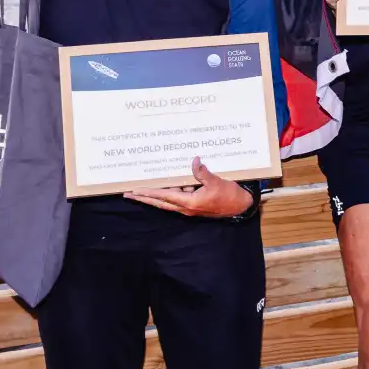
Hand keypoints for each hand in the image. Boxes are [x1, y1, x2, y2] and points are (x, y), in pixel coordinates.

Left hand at [125, 157, 252, 217]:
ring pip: (167, 201)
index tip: (135, 191)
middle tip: (128, 194)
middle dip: (144, 198)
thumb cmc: (228, 196)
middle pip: (160, 202)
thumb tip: (194, 160)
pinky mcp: (194, 204)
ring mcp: (189, 207)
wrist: (239, 207)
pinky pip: (177, 198)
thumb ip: (203, 173)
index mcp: (189, 202)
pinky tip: (166, 184)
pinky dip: (169, 192)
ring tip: (142, 189)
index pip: (164, 196)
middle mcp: (185, 207)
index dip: (149, 193)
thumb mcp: (216, 182)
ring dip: (155, 195)